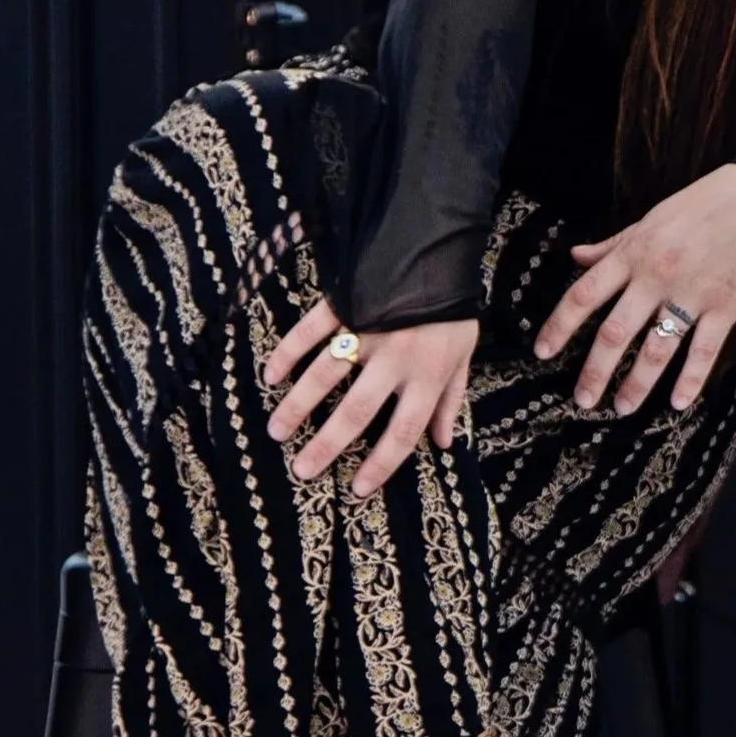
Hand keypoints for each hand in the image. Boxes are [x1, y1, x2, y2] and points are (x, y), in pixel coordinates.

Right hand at [263, 300, 479, 496]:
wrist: (440, 247)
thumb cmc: (453, 308)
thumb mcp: (464, 354)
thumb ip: (450, 399)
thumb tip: (443, 444)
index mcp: (428, 374)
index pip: (403, 431)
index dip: (380, 465)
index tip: (357, 489)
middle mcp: (396, 358)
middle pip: (357, 411)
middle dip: (326, 445)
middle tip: (300, 470)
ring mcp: (368, 329)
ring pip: (326, 374)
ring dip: (297, 405)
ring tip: (276, 432)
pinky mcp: (346, 302)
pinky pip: (311, 330)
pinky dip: (288, 352)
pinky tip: (271, 376)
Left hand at [534, 164, 735, 415]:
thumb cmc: (700, 207)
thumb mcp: (648, 220)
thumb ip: (612, 245)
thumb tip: (575, 257)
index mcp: (633, 253)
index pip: (585, 294)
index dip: (560, 326)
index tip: (542, 353)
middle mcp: (656, 276)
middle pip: (616, 331)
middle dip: (596, 371)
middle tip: (582, 401)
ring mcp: (692, 293)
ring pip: (657, 348)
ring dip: (637, 384)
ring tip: (622, 408)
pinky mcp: (726, 306)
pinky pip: (704, 350)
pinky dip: (691, 380)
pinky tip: (678, 404)